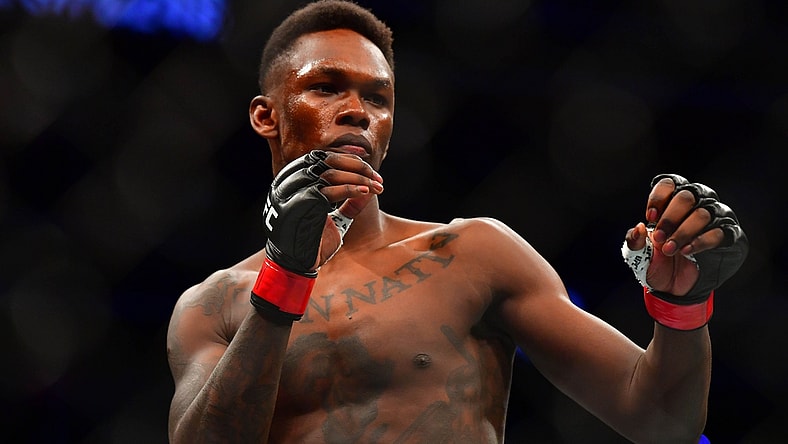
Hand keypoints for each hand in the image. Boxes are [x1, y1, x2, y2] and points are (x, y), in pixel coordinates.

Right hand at [263, 150, 382, 273]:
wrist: (296, 266)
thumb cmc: (314, 242)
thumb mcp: (334, 217)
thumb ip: (350, 202)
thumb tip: (371, 185)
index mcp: (292, 181)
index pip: (322, 157)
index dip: (349, 160)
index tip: (370, 170)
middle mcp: (288, 183)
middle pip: (327, 160)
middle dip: (357, 167)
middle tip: (377, 178)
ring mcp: (291, 194)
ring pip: (329, 173)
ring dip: (358, 178)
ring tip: (376, 186)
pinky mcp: (299, 206)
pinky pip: (328, 190)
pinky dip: (350, 189)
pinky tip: (366, 192)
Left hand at [624, 174, 747, 300]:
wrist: (673, 287)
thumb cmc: (656, 262)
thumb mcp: (637, 254)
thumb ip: (634, 240)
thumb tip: (639, 227)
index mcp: (672, 202)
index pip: (670, 183)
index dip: (659, 197)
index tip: (650, 218)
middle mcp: (696, 204)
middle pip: (686, 196)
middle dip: (669, 219)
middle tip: (658, 238)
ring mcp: (715, 218)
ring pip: (702, 213)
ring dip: (683, 232)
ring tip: (669, 250)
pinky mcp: (728, 235)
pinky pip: (719, 232)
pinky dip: (701, 241)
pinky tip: (687, 251)